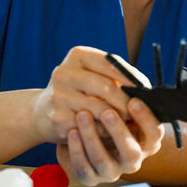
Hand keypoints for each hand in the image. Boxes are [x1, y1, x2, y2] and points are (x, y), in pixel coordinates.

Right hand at [32, 46, 147, 144]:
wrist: (41, 112)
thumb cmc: (77, 90)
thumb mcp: (91, 75)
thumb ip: (115, 76)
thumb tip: (144, 87)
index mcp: (77, 55)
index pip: (111, 63)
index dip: (131, 77)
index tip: (145, 89)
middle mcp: (64, 72)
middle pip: (106, 87)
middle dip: (126, 101)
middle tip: (138, 111)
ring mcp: (59, 95)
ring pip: (100, 109)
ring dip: (118, 118)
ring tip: (127, 122)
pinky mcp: (58, 118)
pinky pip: (91, 127)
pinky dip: (104, 130)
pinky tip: (109, 131)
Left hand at [55, 97, 163, 185]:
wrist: (74, 131)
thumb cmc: (102, 114)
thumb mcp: (116, 104)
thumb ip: (125, 96)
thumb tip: (130, 79)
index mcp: (144, 142)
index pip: (154, 134)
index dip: (146, 119)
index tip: (133, 100)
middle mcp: (131, 160)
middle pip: (132, 153)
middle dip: (119, 132)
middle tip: (107, 111)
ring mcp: (111, 172)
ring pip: (104, 161)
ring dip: (93, 138)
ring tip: (82, 114)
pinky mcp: (90, 178)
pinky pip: (83, 169)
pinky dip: (77, 150)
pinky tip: (71, 131)